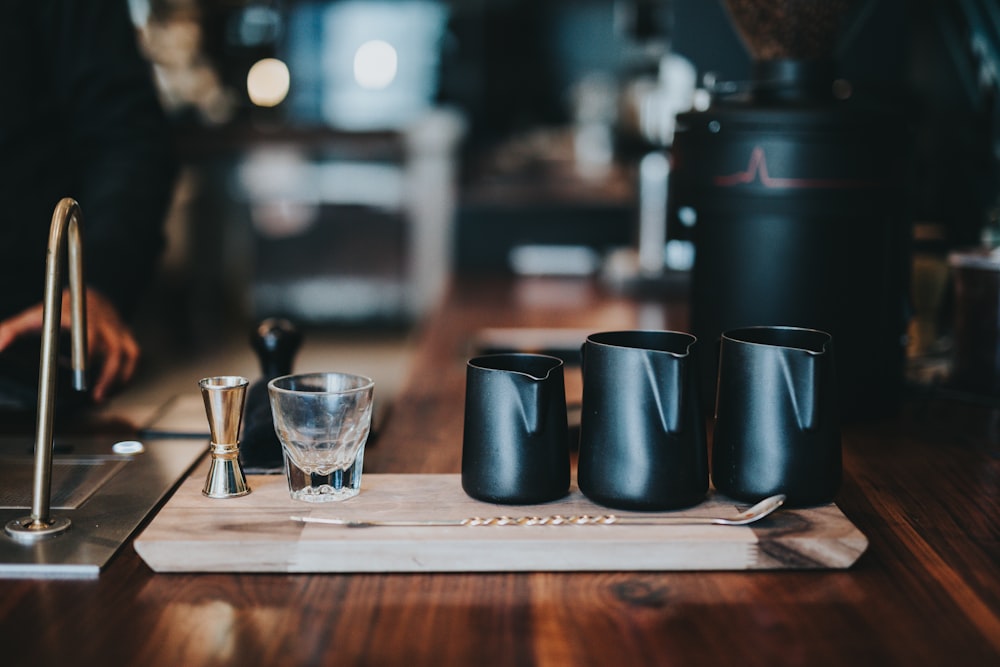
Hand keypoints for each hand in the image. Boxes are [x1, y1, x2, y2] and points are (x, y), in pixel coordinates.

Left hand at [0, 288, 139, 401]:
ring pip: (128, 353)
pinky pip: (133, 357)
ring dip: (119, 378)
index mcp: (77, 314)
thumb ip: (11, 331)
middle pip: (112, 347)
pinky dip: (126, 376)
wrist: (88, 296)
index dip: (86, 353)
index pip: (85, 332)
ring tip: (102, 397)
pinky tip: (113, 389)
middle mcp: (101, 320)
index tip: (79, 374)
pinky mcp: (127, 337)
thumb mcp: (31, 317)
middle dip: (106, 374)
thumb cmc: (57, 311)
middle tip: (94, 396)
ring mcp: (117, 328)